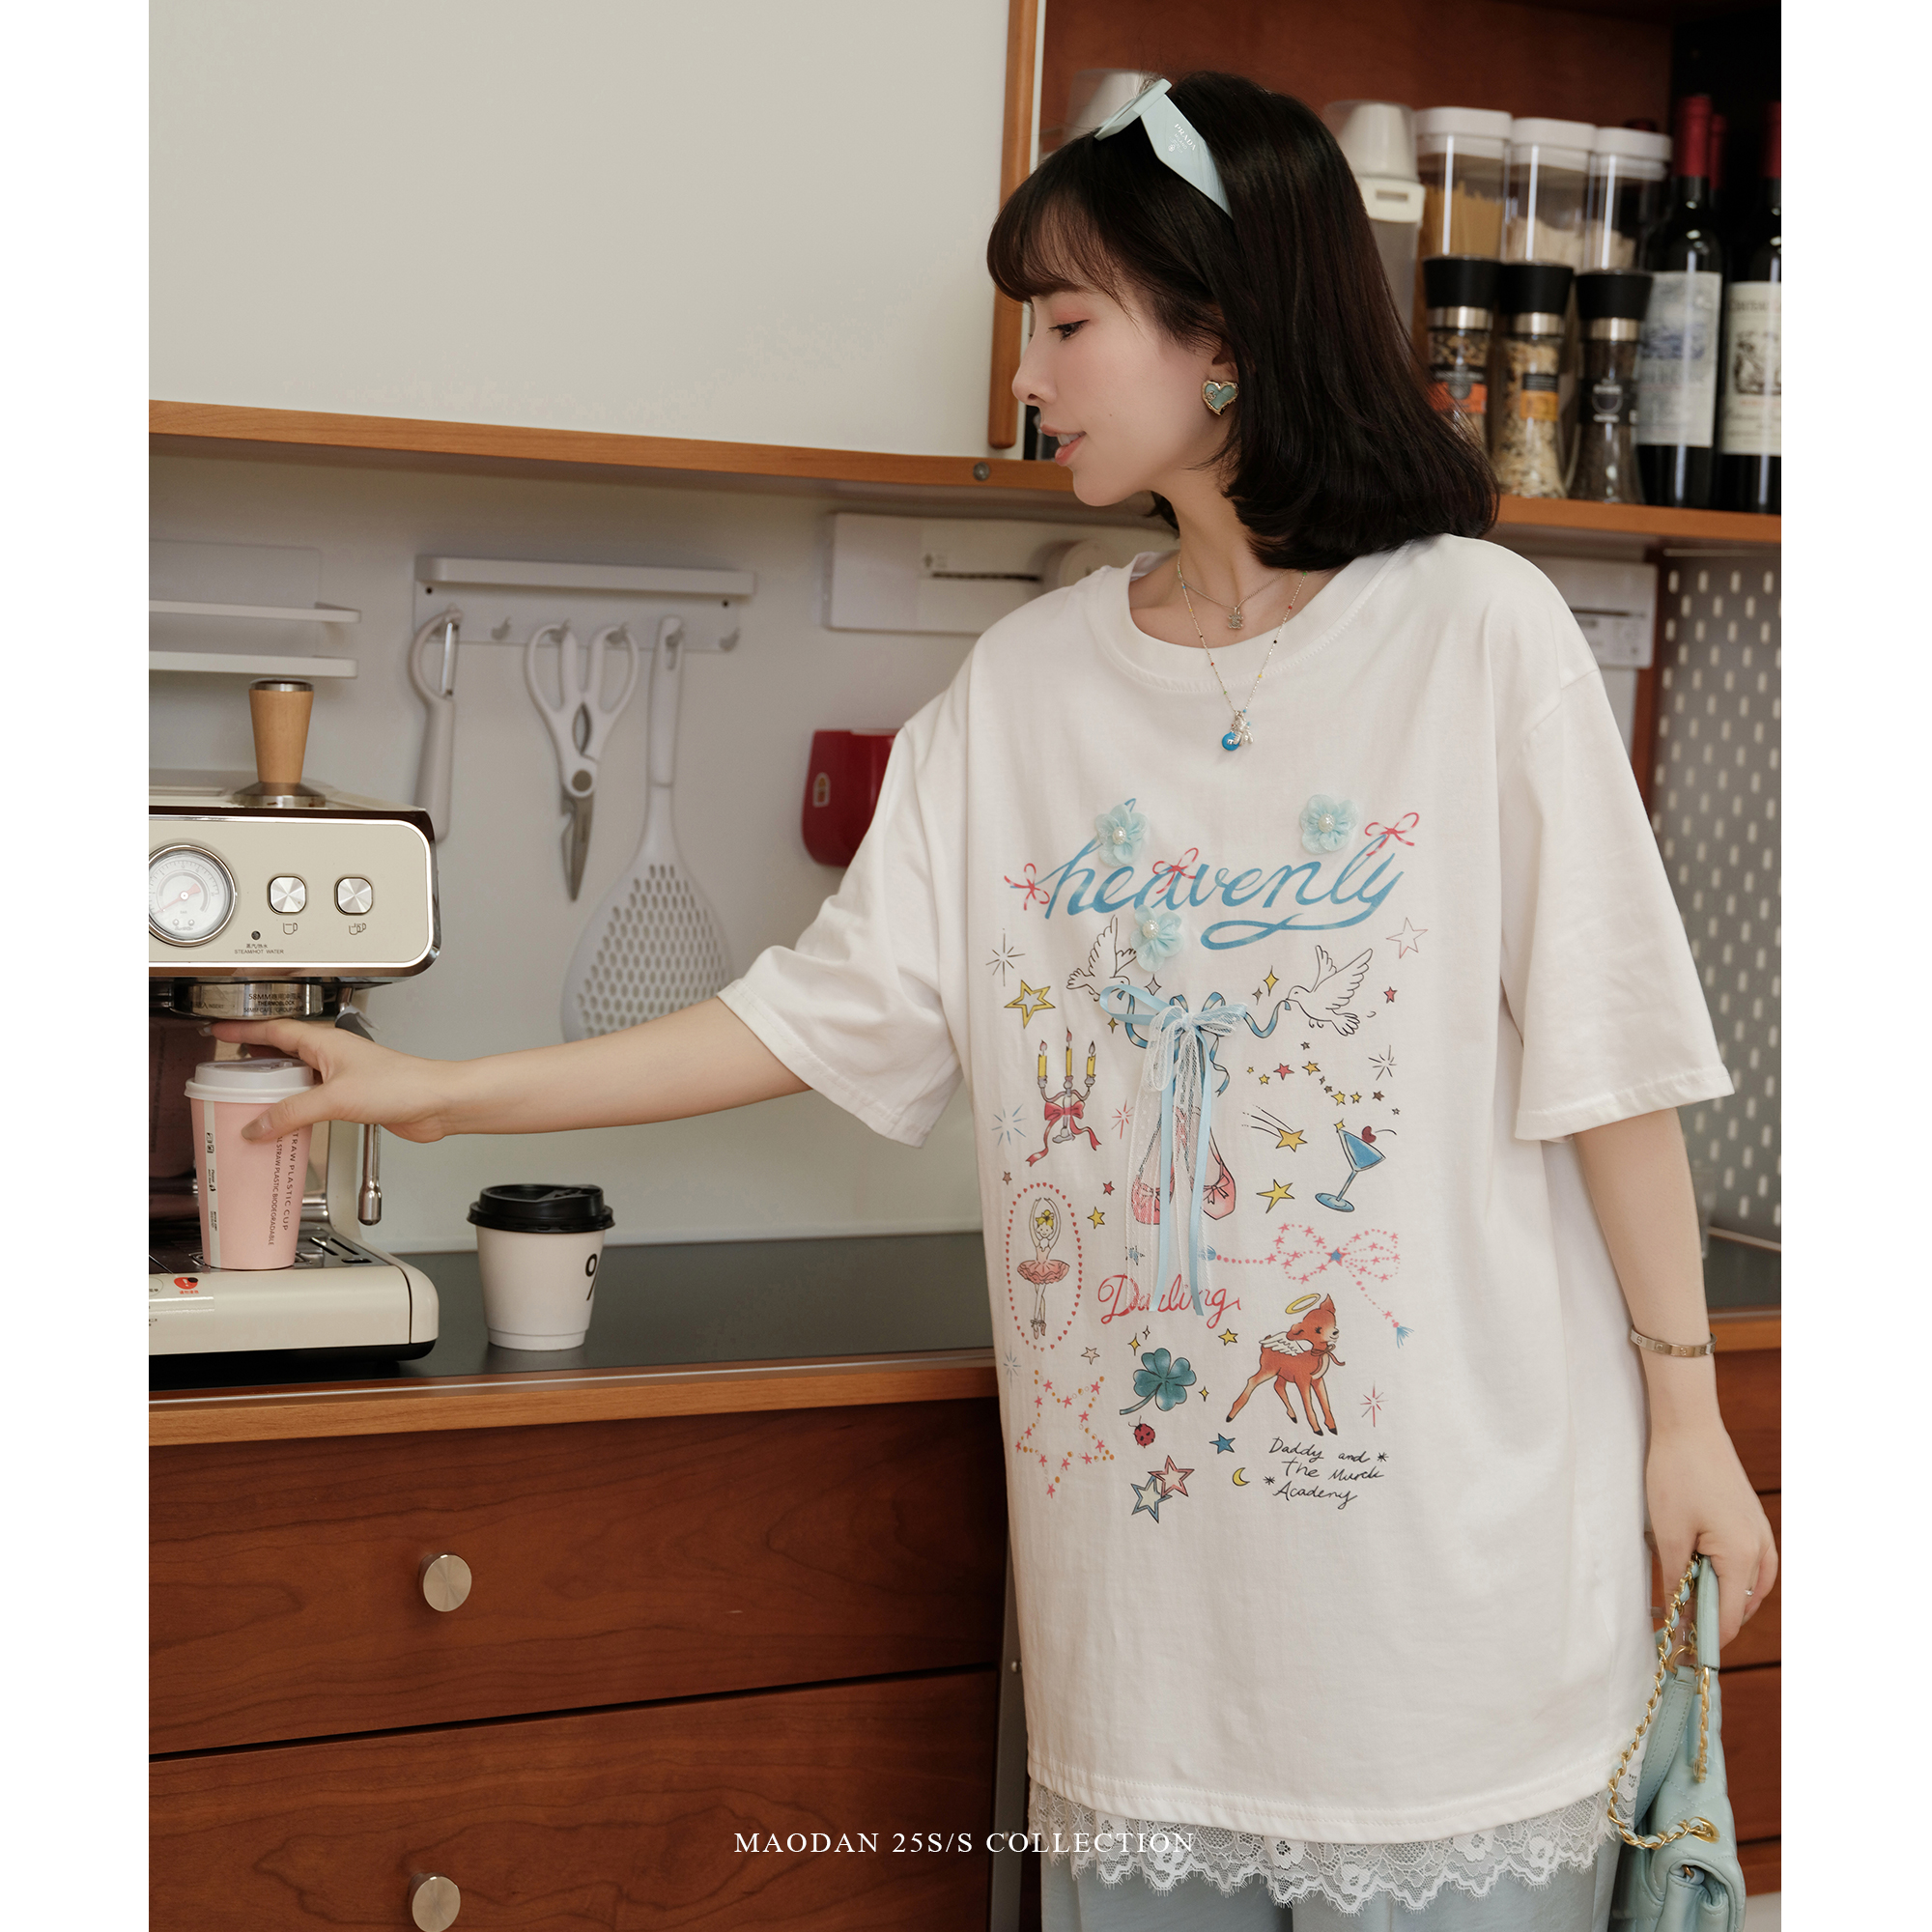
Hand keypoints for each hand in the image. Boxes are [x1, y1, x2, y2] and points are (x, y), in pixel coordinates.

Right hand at [210, 1019, 458, 1144]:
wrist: (437, 1102)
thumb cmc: (401, 1084)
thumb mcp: (335, 1097)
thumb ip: (292, 1112)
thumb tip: (257, 1126)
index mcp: (325, 1042)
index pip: (274, 1029)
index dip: (244, 1029)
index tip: (220, 1028)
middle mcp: (332, 1055)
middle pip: (283, 1050)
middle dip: (253, 1056)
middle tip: (225, 1066)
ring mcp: (343, 1076)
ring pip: (298, 1075)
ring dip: (273, 1084)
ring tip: (247, 1094)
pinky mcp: (353, 1097)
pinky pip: (313, 1097)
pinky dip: (294, 1105)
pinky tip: (286, 1119)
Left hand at [1644, 1415, 1777, 1649]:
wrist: (1690, 1426)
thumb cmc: (1676, 1475)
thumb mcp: (1669, 1533)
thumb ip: (1676, 1580)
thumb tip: (1678, 1618)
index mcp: (1743, 1559)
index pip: (1727, 1619)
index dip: (1703, 1641)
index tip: (1677, 1654)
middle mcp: (1762, 1553)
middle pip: (1739, 1608)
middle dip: (1708, 1622)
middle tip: (1671, 1627)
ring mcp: (1762, 1537)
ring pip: (1747, 1590)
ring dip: (1718, 1601)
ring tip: (1681, 1601)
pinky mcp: (1754, 1525)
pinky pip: (1749, 1568)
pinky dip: (1728, 1580)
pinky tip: (1702, 1574)